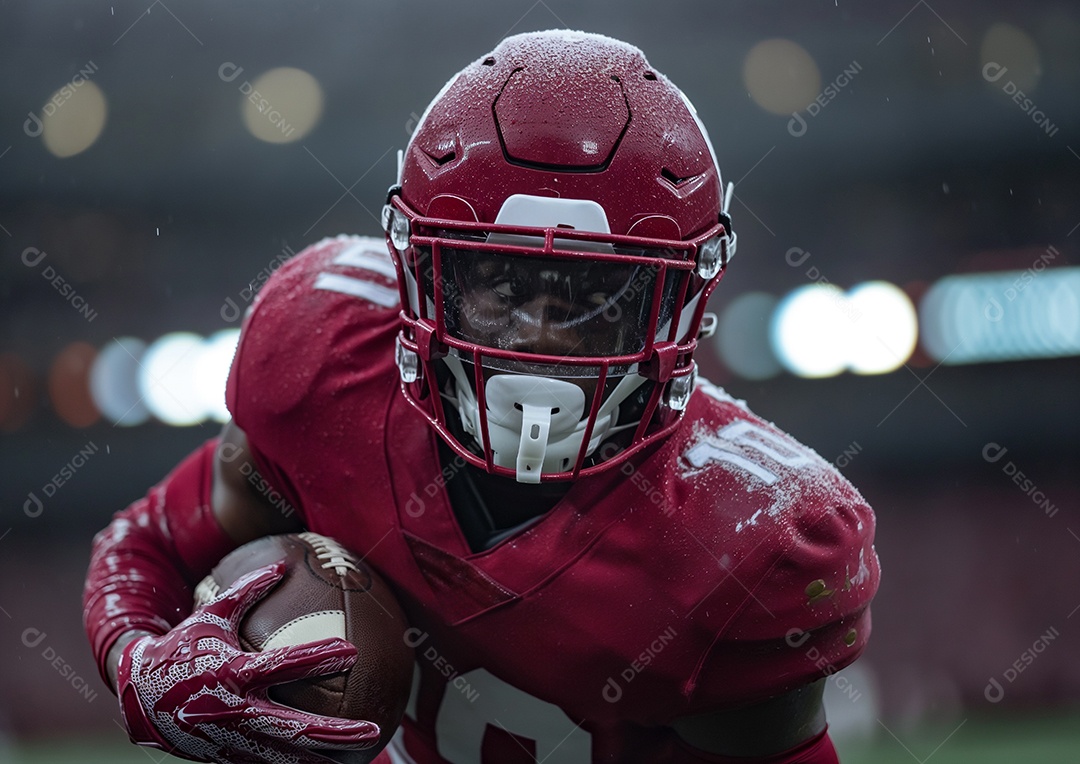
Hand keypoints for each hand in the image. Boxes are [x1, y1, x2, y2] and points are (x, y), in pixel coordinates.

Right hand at [116, 562, 380, 762]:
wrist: (136, 698)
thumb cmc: (180, 648)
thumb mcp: (209, 615)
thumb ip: (246, 590)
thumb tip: (281, 566)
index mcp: (232, 673)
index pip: (282, 665)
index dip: (317, 658)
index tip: (352, 652)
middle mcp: (235, 711)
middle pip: (294, 727)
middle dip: (334, 733)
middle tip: (372, 730)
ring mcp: (232, 740)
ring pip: (286, 756)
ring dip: (323, 759)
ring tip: (363, 757)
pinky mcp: (228, 756)